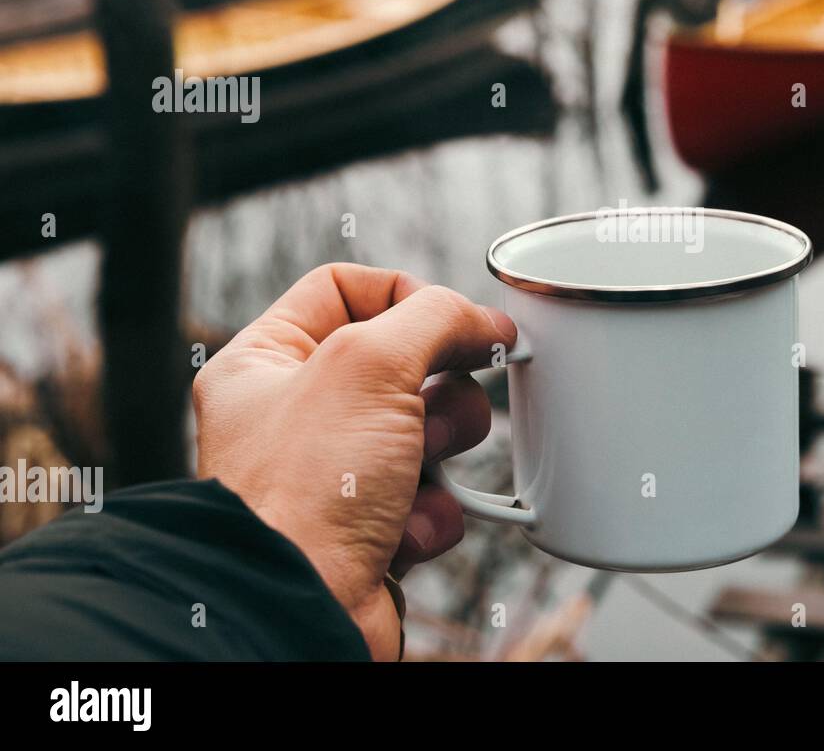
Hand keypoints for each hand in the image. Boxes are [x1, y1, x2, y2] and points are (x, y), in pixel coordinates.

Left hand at [192, 263, 514, 659]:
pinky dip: (433, 510)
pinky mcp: (370, 526)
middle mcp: (295, 413)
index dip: (406, 296)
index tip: (452, 320)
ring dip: (442, 449)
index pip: (343, 288)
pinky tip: (405, 527)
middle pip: (402, 360)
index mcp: (266, 361)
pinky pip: (431, 496)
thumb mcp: (368, 365)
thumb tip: (483, 318)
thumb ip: (434, 317)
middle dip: (439, 385)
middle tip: (438, 402)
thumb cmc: (302, 491)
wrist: (298, 608)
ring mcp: (335, 473)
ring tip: (421, 470)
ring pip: (426, 429)